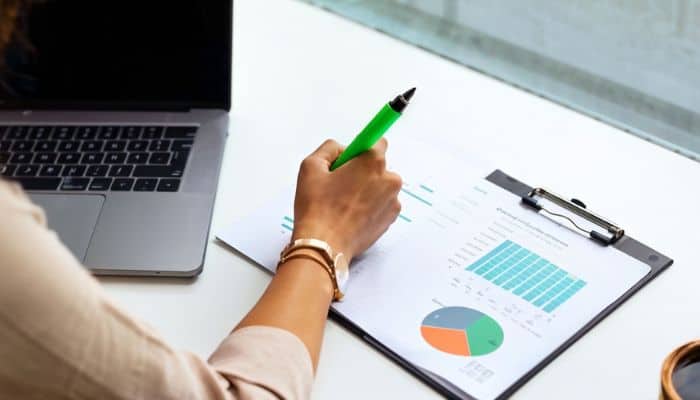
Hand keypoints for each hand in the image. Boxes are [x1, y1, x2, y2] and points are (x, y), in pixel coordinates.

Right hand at [292, 138, 401, 261]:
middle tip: (339, 184)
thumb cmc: (317, 208)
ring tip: (343, 204)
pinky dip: (370, 207)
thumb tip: (342, 149)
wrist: (325, 246)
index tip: (354, 155)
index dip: (362, 148)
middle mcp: (389, 179)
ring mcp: (393, 201)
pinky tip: (351, 215)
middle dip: (361, 171)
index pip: (377, 141)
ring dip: (366, 190)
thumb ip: (329, 148)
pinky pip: (382, 204)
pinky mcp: (391, 219)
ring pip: (380, 186)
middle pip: (378, 166)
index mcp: (372, 162)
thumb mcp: (311, 166)